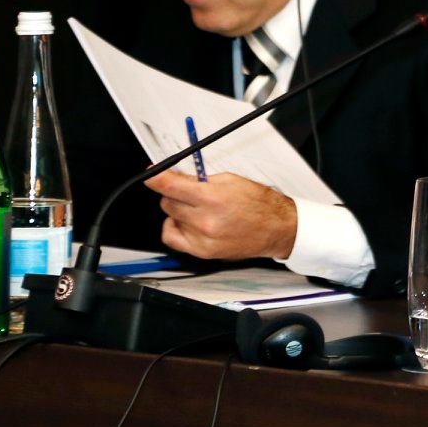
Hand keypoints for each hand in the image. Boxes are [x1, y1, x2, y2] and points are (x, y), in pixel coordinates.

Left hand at [145, 171, 297, 260]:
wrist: (276, 228)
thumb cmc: (259, 204)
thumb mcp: (230, 180)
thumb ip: (199, 180)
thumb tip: (174, 177)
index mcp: (213, 198)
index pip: (170, 186)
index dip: (155, 177)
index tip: (151, 174)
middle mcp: (205, 220)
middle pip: (168, 202)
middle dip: (175, 193)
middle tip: (191, 191)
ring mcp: (202, 239)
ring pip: (170, 218)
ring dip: (179, 210)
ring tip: (198, 209)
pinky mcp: (202, 252)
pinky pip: (172, 237)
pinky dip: (174, 227)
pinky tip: (188, 223)